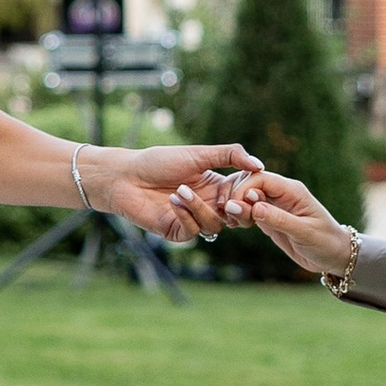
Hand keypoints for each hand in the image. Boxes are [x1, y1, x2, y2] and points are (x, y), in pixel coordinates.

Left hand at [87, 141, 260, 239]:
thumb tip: (260, 165)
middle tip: (227, 200)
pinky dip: (186, 216)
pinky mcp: (177, 231)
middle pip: (235, 217)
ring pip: (215, 225)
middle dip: (234, 209)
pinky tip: (173, 201)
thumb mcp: (198, 154)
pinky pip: (193, 232)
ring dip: (200, 208)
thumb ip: (230, 156)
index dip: (247, 195)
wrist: (125, 176)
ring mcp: (193, 220)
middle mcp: (208, 205)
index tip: (247, 188)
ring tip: (180, 191)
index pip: (243, 196)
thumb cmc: (158, 162)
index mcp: (216, 186)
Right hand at [186, 166, 355, 277]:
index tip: (235, 206)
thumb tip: (254, 206)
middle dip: (237, 197)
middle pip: (250, 184)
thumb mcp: (304, 232)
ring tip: (234, 222)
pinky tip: (236, 224)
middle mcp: (282, 194)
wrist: (333, 256)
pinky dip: (240, 215)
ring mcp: (275, 205)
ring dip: (237, 206)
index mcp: (292, 191)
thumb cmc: (325, 242)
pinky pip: (250, 210)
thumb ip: (279, 219)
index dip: (244, 188)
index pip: (261, 178)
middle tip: (233, 217)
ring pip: (247, 197)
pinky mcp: (270, 217)